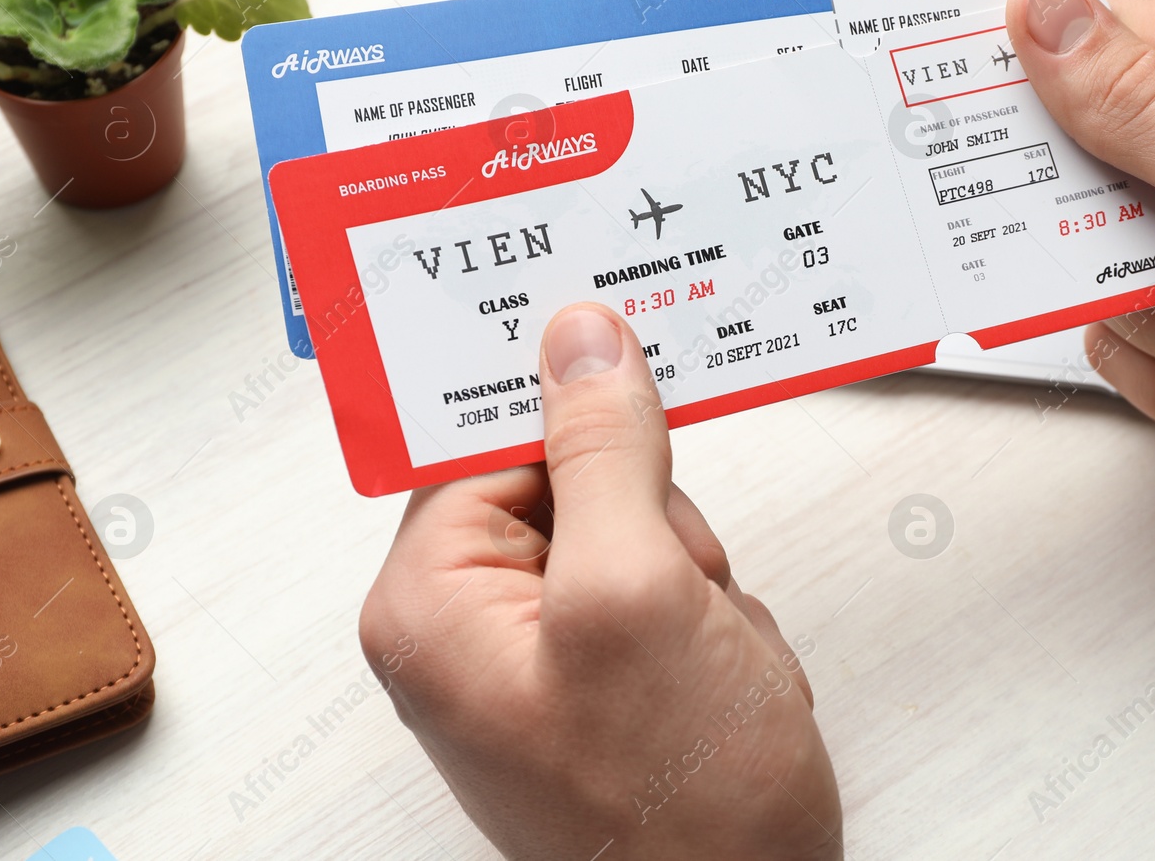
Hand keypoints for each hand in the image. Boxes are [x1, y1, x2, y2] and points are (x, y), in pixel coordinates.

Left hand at [359, 304, 840, 859]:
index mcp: (434, 601)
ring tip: (707, 654)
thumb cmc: (679, 814)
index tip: (620, 346)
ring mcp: (546, 650)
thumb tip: (578, 341)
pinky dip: (713, 617)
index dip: (561, 400)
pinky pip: (668, 582)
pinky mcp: (607, 670)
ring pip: (638, 525)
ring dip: (696, 575)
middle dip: (655, 520)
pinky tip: (721, 676)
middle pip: (572, 473)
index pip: (483, 437)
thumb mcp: (636, 597)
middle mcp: (472, 623)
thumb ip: (603, 453)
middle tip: (678, 584)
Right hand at [1007, 0, 1154, 603]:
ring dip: (1147, 317)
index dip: (1041, 88)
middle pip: (1090, 162)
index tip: (981, 126)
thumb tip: (1043, 12)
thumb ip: (1134, 104)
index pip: (1112, 44)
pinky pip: (1124, 330)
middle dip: (1107, 236)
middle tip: (1152, 262)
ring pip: (1098, 260)